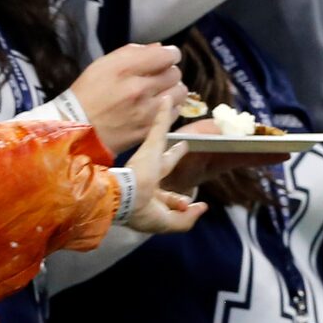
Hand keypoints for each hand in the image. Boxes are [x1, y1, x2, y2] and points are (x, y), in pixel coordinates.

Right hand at [66, 43, 183, 155]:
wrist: (76, 131)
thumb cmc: (86, 94)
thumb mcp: (101, 65)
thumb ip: (131, 52)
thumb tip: (159, 48)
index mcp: (125, 69)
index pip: (167, 55)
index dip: (169, 55)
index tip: (164, 59)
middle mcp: (139, 89)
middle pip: (175, 73)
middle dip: (168, 72)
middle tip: (157, 78)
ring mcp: (146, 111)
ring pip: (180, 93)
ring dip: (172, 90)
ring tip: (159, 93)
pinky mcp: (150, 129)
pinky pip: (174, 113)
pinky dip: (169, 108)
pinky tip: (155, 108)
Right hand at [121, 102, 206, 234]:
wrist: (120, 196)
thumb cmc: (140, 212)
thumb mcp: (167, 222)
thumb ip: (186, 218)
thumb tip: (203, 205)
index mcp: (148, 196)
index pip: (166, 196)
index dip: (177, 200)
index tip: (187, 201)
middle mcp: (146, 176)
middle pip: (165, 164)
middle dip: (174, 156)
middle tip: (183, 146)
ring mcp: (147, 159)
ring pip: (159, 139)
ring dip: (164, 125)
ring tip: (169, 111)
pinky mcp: (149, 146)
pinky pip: (158, 126)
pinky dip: (162, 114)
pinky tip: (165, 100)